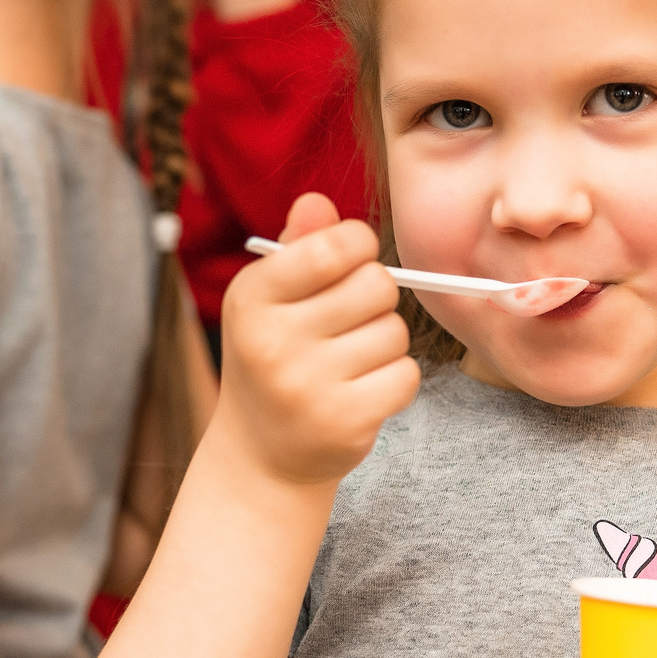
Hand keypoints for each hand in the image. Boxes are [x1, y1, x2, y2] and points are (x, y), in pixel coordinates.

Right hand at [212, 192, 417, 487]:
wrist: (261, 455)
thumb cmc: (273, 358)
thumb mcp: (270, 299)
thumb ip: (299, 247)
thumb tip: (319, 201)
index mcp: (251, 298)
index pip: (333, 246)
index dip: (359, 245)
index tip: (352, 260)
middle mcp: (273, 340)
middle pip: (377, 284)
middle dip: (375, 297)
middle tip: (350, 320)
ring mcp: (307, 386)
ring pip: (394, 332)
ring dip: (384, 342)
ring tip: (349, 360)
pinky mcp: (343, 422)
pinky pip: (405, 375)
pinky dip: (394, 379)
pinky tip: (362, 390)